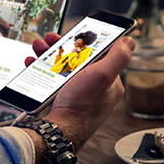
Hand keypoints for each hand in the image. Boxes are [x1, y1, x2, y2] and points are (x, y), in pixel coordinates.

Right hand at [23, 33, 133, 150]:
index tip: (74, 33)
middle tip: (49, 40)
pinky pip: (52, 80)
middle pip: (79, 58)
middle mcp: (95, 88)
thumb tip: (129, 41)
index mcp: (109, 82)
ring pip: (63, 67)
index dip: (86, 41)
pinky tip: (34, 65)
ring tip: (38, 48)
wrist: (57, 130)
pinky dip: (42, 70)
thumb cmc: (80, 106)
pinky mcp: (63, 100)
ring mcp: (78, 94)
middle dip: (61, 46)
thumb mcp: (102, 76)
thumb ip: (118, 57)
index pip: (100, 53)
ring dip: (48, 55)